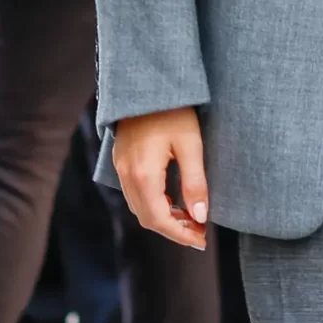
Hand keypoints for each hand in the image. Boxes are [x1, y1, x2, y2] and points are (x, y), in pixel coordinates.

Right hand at [114, 106, 208, 248]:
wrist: (147, 82)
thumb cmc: (173, 110)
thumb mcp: (191, 145)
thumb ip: (195, 183)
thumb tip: (201, 216)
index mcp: (144, 174)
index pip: (159, 219)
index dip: (181, 235)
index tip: (202, 240)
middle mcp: (127, 174)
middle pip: (146, 218)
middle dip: (173, 229)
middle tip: (200, 231)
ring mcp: (121, 167)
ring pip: (138, 207)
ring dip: (163, 218)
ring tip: (190, 218)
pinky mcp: (121, 159)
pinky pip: (134, 193)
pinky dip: (153, 204)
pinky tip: (173, 200)